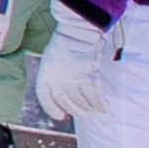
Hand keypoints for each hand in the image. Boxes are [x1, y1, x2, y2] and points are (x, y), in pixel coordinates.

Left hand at [34, 0, 107, 119]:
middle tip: (84, 114)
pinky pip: (95, 97)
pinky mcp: (88, 77)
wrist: (77, 31)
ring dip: (88, 106)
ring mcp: (73, 79)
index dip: (52, 109)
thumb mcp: (52, 60)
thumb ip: (54, 79)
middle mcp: (57, 79)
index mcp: (45, 74)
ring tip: (93, 108)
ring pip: (81, 101)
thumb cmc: (64, 45)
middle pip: (66, 102)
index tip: (60, 116)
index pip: (45, 97)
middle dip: (76, 110)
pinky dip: (100, 104)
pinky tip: (103, 108)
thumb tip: (63, 105)